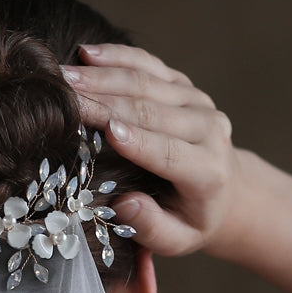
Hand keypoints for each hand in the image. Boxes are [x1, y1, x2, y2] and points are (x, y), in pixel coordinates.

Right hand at [65, 44, 242, 257]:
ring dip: (103, 75)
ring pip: (146, 81)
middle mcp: (208, 128)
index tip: (106, 129)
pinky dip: (117, 57)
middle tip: (65, 96)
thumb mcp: (176, 240)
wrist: (227, 190)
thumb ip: (152, 227)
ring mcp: (196, 101)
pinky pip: (147, 65)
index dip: (139, 140)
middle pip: (151, 110)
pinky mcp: (182, 85)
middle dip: (106, 102)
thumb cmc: (191, 220)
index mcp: (208, 170)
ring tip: (65, 75)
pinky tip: (87, 52)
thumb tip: (125, 203)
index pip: (169, 151)